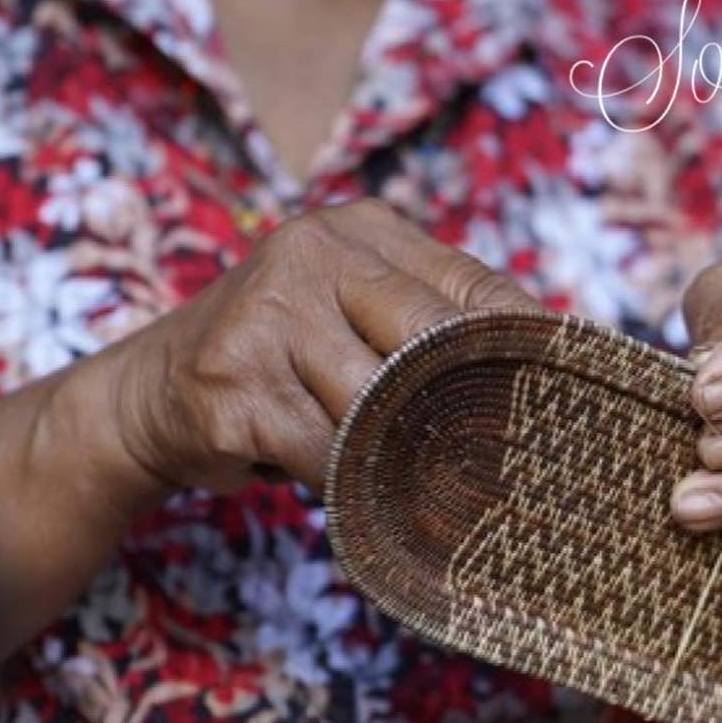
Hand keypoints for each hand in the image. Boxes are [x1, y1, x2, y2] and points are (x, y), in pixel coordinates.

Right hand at [102, 199, 534, 494]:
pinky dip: (353, 483)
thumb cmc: (280, 357)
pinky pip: (328, 451)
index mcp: (361, 230)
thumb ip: (428, 325)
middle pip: (432, 343)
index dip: (526, 346)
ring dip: (406, 455)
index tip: (569, 396)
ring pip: (381, 406)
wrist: (152, 393)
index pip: (471, 286)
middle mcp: (316, 253)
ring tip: (433, 484)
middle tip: (520, 461)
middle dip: (473, 408)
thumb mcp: (352, 312)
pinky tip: (360, 493)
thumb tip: (542, 370)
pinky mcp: (236, 383)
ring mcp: (269, 314)